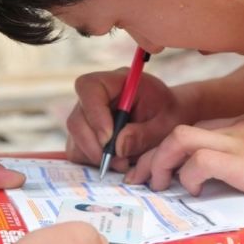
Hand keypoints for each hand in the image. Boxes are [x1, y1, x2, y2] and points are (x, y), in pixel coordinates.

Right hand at [66, 69, 190, 171]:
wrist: (168, 119)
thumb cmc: (168, 115)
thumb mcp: (165, 124)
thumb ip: (144, 134)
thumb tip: (118, 146)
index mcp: (117, 81)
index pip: (90, 87)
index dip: (94, 113)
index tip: (108, 138)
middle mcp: (96, 96)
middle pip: (77, 117)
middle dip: (93, 144)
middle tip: (118, 160)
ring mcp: (87, 114)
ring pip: (74, 137)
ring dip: (94, 155)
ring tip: (122, 162)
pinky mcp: (85, 133)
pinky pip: (76, 149)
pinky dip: (92, 160)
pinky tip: (115, 162)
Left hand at [125, 112, 243, 211]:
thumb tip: (235, 180)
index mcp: (242, 126)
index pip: (193, 131)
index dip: (169, 151)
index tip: (155, 169)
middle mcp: (235, 128)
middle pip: (178, 131)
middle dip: (152, 156)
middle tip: (141, 179)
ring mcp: (240, 141)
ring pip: (180, 138)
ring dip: (161, 163)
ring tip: (158, 185)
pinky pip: (201, 161)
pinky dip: (189, 176)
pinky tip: (194, 190)